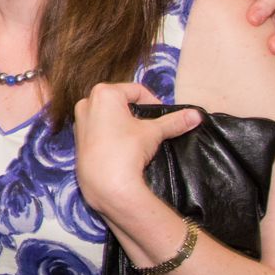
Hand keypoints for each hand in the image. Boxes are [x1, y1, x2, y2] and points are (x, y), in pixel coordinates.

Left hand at [73, 82, 202, 222]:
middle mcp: (87, 102)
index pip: (136, 90)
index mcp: (103, 93)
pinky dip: (112, 133)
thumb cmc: (127, 150)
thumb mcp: (153, 132)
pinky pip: (99, 129)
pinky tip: (123, 147)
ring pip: (109, 115)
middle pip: (120, 101)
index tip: (163, 116)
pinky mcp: (78, 139)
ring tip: (139, 138)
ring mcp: (80, 121)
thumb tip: (196, 115)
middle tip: (152, 126)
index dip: (154, 101)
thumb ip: (174, 121)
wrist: (106, 184)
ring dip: (125, 122)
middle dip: (138, 112)